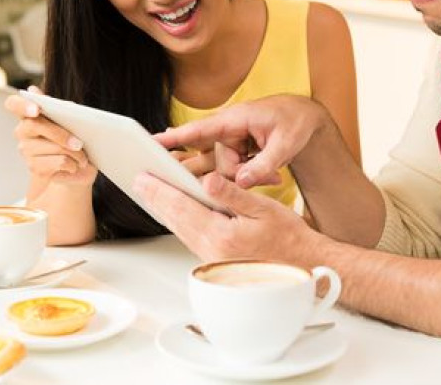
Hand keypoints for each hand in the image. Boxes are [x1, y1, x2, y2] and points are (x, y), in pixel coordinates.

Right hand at [4, 86, 96, 186]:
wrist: (76, 168)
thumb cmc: (74, 138)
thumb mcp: (73, 122)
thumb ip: (67, 112)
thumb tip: (70, 108)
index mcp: (31, 112)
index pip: (14, 103)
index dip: (22, 105)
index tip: (36, 109)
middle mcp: (23, 130)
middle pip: (34, 125)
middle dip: (61, 134)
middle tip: (79, 144)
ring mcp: (25, 149)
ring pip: (53, 146)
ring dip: (75, 153)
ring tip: (83, 157)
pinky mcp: (34, 166)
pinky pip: (58, 162)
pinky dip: (73, 164)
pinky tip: (75, 165)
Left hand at [133, 171, 315, 261]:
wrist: (301, 265)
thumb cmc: (287, 237)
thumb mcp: (263, 208)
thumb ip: (232, 194)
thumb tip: (206, 181)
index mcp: (221, 235)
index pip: (183, 207)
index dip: (161, 189)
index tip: (145, 176)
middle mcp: (212, 250)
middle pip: (175, 219)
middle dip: (155, 198)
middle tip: (138, 180)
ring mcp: (212, 257)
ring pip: (180, 229)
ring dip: (163, 209)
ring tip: (149, 192)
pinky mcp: (216, 259)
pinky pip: (189, 236)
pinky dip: (177, 221)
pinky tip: (173, 211)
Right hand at [154, 96, 334, 188]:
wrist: (305, 115)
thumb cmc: (294, 120)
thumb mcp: (284, 144)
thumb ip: (263, 163)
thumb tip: (242, 183)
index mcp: (234, 119)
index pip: (199, 130)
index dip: (175, 138)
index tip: (151, 143)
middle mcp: (227, 130)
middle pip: (216, 162)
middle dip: (238, 174)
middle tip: (269, 176)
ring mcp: (231, 141)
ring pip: (225, 170)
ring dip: (248, 176)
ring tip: (275, 174)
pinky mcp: (236, 151)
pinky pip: (234, 170)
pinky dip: (250, 175)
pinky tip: (271, 173)